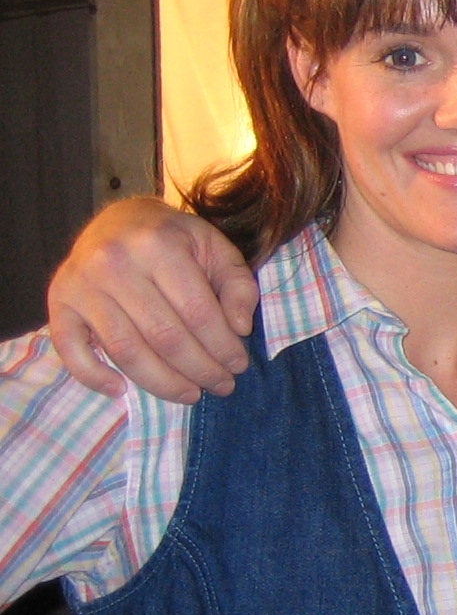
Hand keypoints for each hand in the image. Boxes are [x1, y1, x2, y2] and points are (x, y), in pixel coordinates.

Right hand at [47, 198, 257, 402]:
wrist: (118, 220)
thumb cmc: (174, 240)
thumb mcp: (216, 248)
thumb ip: (238, 285)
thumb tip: (240, 329)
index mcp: (158, 245)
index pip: (198, 312)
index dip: (223, 347)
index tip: (238, 365)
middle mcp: (113, 263)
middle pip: (164, 336)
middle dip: (200, 370)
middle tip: (222, 386)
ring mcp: (81, 284)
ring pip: (126, 350)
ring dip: (162, 382)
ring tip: (190, 394)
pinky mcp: (57, 301)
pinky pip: (70, 349)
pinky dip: (93, 376)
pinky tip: (121, 390)